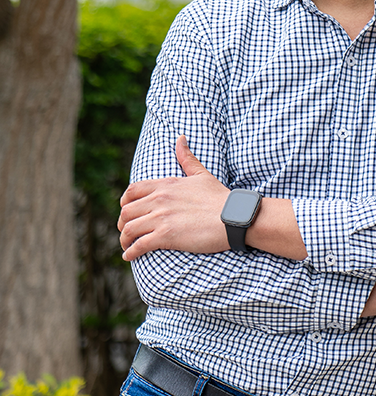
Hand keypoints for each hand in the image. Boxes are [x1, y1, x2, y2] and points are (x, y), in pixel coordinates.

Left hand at [118, 135, 229, 260]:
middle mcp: (159, 199)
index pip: (132, 191)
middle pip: (126, 211)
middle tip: (126, 231)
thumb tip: (180, 139)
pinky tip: (129, 256)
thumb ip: (187, 158)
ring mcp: (161, 218)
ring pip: (128, 228)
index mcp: (165, 185)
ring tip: (127, 246)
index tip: (126, 211)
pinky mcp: (166, 236)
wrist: (233, 217)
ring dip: (124, 239)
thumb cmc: (219, 198)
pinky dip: (130, 252)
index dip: (124, 202)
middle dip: (122, 223)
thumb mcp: (201, 174)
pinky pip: (139, 245)